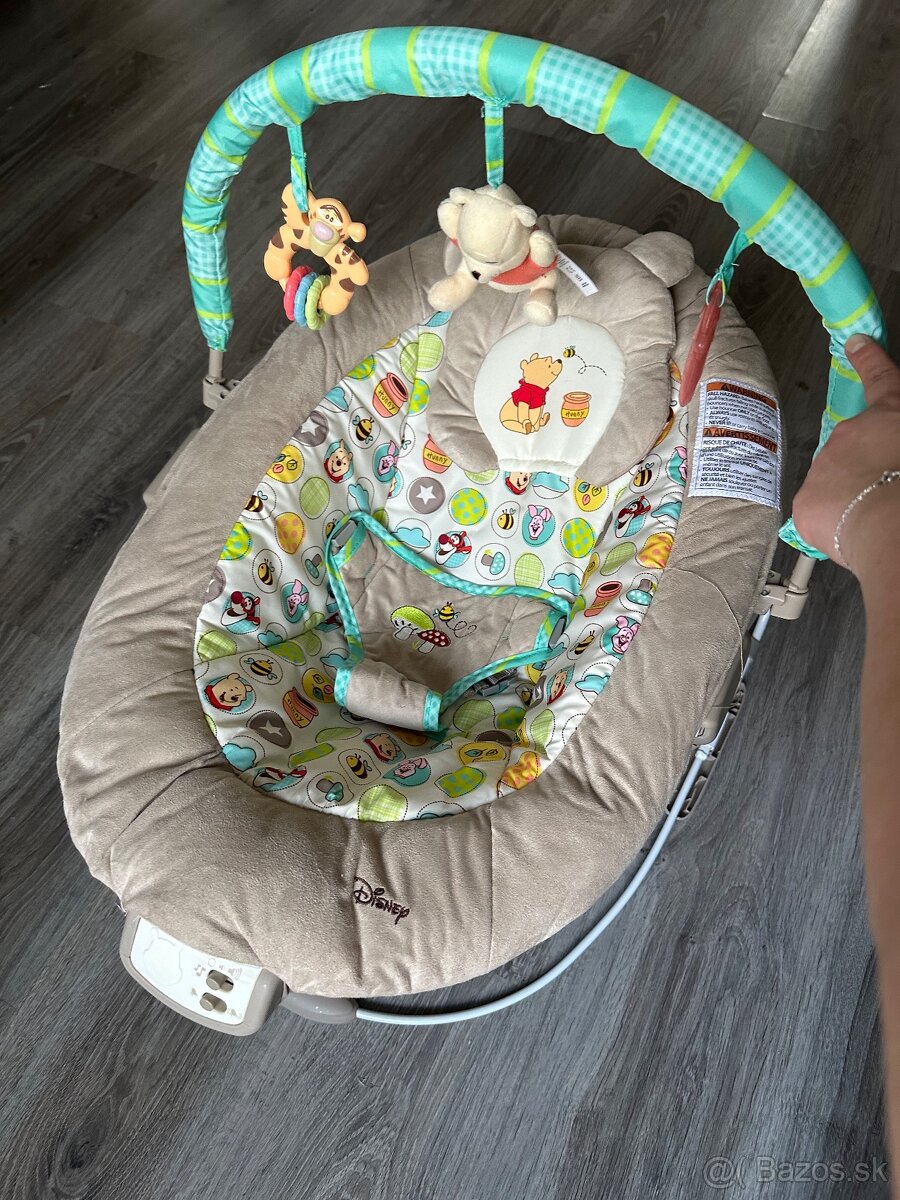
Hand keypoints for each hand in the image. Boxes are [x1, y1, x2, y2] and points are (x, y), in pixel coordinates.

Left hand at [793, 335, 899, 565]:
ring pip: (834, 481)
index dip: (868, 358)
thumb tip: (889, 449)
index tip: (856, 342)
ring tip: (872, 514)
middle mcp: (850, 432)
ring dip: (850, 496)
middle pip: (853, 446)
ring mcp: (823, 466)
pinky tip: (852, 531)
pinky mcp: (805, 501)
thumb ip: (894, 434)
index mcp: (889, 413)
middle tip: (886, 488)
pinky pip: (818, 513)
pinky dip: (833, 523)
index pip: (880, 378)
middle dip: (865, 465)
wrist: (892, 524)